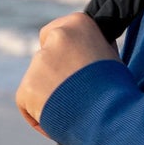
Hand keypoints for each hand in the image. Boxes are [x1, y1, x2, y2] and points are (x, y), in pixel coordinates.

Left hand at [15, 12, 118, 133]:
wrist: (112, 117)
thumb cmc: (118, 90)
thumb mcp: (109, 57)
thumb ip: (91, 47)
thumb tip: (87, 47)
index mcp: (78, 24)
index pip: (56, 32)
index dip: (63, 52)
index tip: (71, 66)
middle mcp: (55, 38)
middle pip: (45, 56)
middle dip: (53, 73)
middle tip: (71, 93)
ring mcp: (38, 63)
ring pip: (37, 79)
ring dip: (49, 93)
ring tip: (72, 110)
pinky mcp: (26, 89)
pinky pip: (27, 101)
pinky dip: (38, 113)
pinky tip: (59, 120)